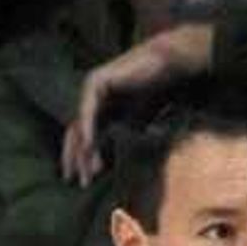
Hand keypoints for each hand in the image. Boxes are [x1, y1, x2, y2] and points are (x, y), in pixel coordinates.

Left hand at [59, 19, 213, 180]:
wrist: (170, 64)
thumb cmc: (159, 89)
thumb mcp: (139, 120)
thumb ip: (126, 134)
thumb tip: (121, 160)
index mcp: (100, 109)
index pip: (85, 137)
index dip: (83, 158)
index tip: (85, 179)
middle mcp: (90, 101)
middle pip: (76, 134)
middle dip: (76, 158)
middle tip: (77, 181)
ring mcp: (90, 91)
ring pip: (80, 125)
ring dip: (82, 150)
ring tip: (87, 170)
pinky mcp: (95, 82)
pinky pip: (88, 111)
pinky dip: (88, 129)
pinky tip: (89, 146)